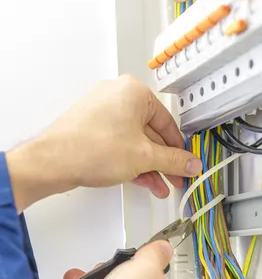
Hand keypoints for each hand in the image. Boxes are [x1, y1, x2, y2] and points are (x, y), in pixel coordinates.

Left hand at [6, 76, 201, 211]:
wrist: (53, 162)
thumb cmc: (92, 148)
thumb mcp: (144, 157)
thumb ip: (173, 160)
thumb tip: (192, 163)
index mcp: (135, 92)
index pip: (168, 123)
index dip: (180, 149)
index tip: (187, 165)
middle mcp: (118, 96)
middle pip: (152, 133)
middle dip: (164, 162)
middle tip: (175, 180)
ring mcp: (103, 111)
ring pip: (136, 141)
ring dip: (150, 166)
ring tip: (159, 187)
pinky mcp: (92, 128)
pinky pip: (120, 144)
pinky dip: (132, 162)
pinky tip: (142, 181)